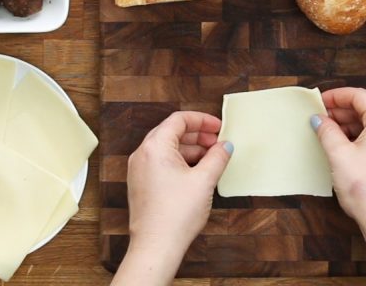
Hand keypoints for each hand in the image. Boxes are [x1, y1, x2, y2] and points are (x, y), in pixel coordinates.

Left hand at [113, 111, 232, 285]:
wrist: (156, 246)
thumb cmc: (176, 214)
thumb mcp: (204, 181)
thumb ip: (217, 157)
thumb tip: (226, 146)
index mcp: (155, 147)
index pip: (179, 120)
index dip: (202, 120)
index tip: (219, 127)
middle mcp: (142, 154)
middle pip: (172, 132)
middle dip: (198, 135)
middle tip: (218, 143)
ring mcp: (139, 170)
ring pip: (167, 149)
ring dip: (190, 149)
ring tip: (211, 159)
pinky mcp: (141, 184)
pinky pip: (161, 163)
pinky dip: (180, 162)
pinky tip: (197, 173)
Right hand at [312, 88, 365, 285]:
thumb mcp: (339, 155)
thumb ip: (327, 131)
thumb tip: (318, 119)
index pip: (360, 97)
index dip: (337, 96)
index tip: (319, 101)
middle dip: (340, 112)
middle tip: (319, 118)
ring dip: (348, 126)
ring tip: (326, 133)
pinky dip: (358, 138)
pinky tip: (341, 146)